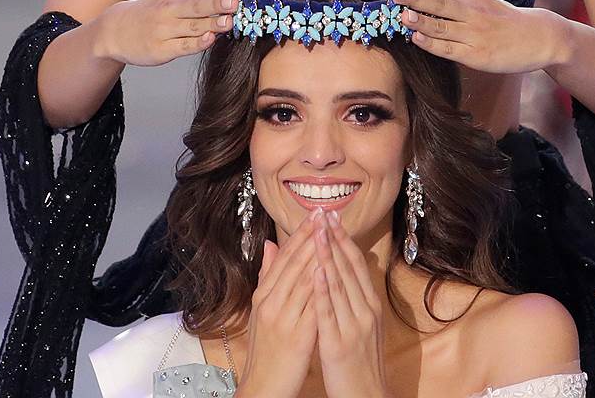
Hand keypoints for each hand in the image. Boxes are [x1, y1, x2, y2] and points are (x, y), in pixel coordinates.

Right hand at [93, 0, 239, 66]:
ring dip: (212, 24)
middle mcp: (173, 7)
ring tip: (229, 21)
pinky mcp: (164, 49)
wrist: (116, 31)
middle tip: (233, 0)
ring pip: (194, 26)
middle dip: (216, 2)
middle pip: (198, 4)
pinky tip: (210, 39)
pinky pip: (184, 46)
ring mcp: (167, 28)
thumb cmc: (154, 12)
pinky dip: (197, 44)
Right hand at [236, 208, 321, 397]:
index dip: (300, 233)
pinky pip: (312, 305)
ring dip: (319, 253)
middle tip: (326, 212)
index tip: (315, 213)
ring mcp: (283, 317)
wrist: (263, 386)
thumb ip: (268, 277)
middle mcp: (271, 302)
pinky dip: (321, 286)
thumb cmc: (266, 349)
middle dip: (312, 236)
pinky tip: (332, 271)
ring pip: (304, 279)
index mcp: (264, 295)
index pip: (284, 257)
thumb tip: (272, 246)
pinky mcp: (297, 335)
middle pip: (294, 263)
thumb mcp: (262, 310)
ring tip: (332, 231)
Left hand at [313, 210, 389, 397]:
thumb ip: (354, 298)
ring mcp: (353, 325)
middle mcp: (365, 311)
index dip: (343, 239)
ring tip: (317, 231)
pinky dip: (323, 289)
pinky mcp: (338, 342)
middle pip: (348, 268)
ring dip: (327, 255)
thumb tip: (346, 271)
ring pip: (339, 284)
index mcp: (369, 306)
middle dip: (334, 238)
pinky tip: (317, 270)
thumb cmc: (360, 363)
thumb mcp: (362, 326)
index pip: (355, 265)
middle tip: (323, 212)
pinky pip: (329, 311)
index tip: (331, 217)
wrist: (366, 396)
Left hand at [392, 0, 569, 74]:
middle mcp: (470, 12)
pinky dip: (431, 44)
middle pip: (440, 3)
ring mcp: (472, 34)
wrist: (540, 38)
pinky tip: (416, 38)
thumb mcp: (481, 0)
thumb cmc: (503, 20)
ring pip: (441, 28)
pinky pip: (448, 49)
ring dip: (421, 22)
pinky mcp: (474, 55)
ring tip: (403, 16)